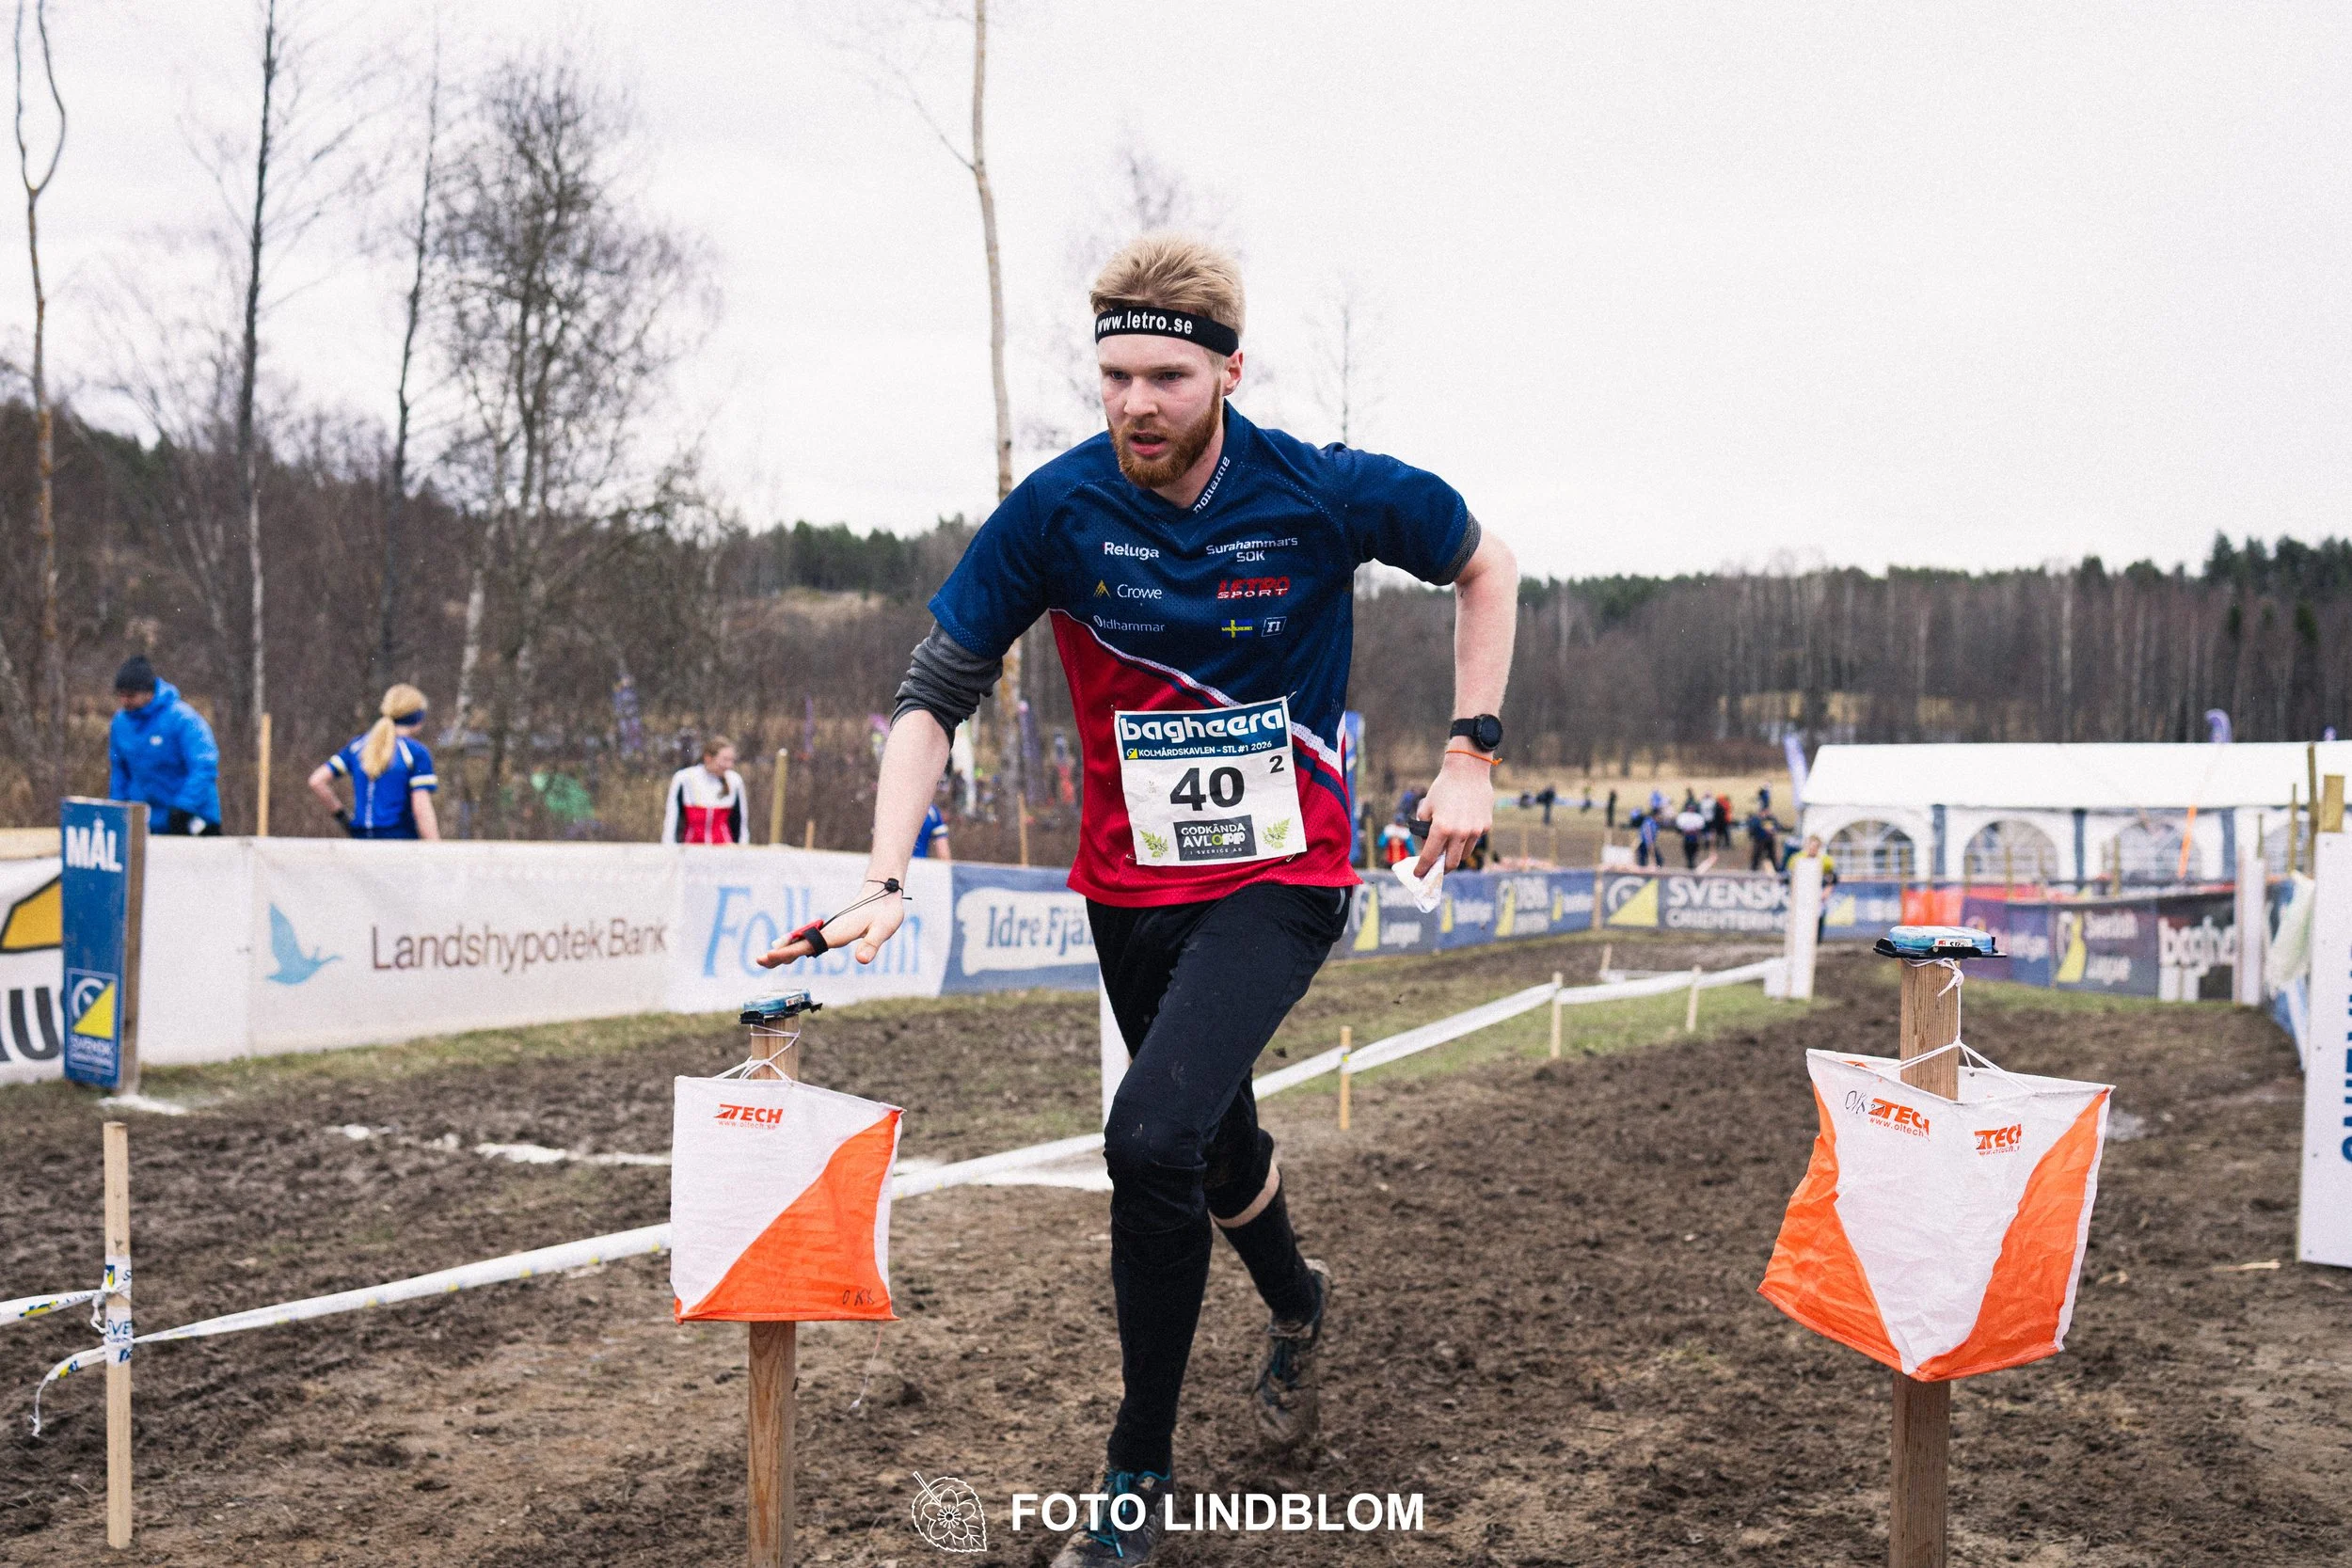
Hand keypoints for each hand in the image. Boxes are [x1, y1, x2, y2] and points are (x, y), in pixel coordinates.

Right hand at [757, 885, 906, 967]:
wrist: (884, 895)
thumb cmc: (885, 913)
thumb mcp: (883, 930)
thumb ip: (872, 945)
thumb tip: (861, 960)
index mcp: (837, 933)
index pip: (807, 944)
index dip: (788, 951)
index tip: (770, 955)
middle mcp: (829, 932)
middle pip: (799, 943)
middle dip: (779, 953)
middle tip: (759, 961)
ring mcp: (829, 932)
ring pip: (801, 942)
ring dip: (784, 950)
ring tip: (765, 960)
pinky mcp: (832, 932)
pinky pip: (809, 941)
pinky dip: (794, 947)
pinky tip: (787, 954)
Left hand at [1413, 752, 1493, 872]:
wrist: (1468, 771)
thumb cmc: (1443, 788)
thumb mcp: (1426, 808)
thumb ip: (1425, 830)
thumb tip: (1428, 846)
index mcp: (1441, 828)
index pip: (1430, 856)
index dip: (1423, 868)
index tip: (1419, 874)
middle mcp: (1459, 832)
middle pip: (1451, 863)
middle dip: (1441, 869)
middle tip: (1435, 868)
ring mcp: (1475, 830)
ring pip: (1464, 854)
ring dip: (1455, 855)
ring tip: (1448, 850)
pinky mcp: (1486, 826)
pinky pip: (1474, 840)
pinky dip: (1466, 841)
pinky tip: (1461, 830)